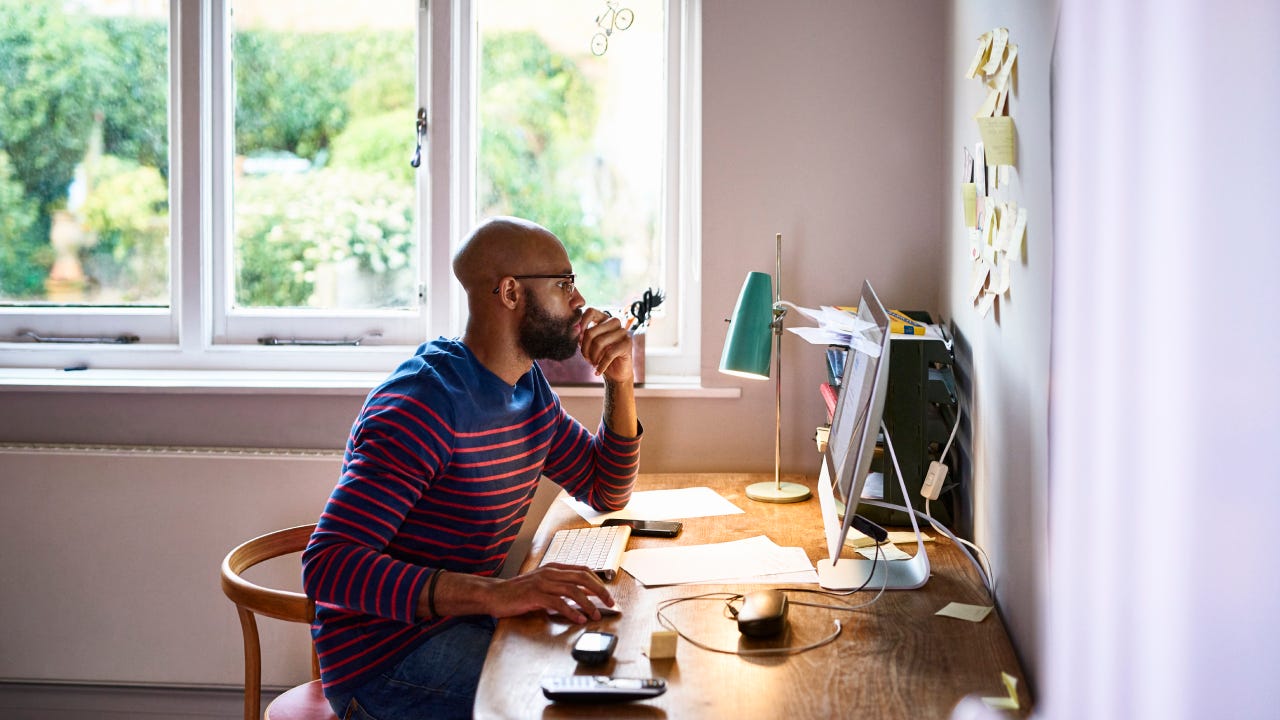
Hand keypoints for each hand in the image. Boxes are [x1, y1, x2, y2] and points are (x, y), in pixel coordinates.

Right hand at [487, 564, 612, 623]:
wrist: (495, 594)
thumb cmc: (519, 592)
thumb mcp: (543, 585)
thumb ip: (561, 587)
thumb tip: (584, 595)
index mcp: (554, 568)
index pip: (583, 570)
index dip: (599, 582)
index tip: (608, 595)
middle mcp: (550, 572)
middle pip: (583, 578)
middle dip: (600, 591)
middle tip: (610, 604)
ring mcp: (542, 583)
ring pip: (573, 590)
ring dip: (588, 604)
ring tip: (595, 615)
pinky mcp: (535, 595)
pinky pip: (558, 603)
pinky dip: (571, 611)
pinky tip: (578, 619)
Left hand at [578, 307, 633, 382]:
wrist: (616, 373)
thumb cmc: (600, 357)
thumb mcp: (588, 346)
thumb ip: (582, 337)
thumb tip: (575, 329)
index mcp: (604, 319)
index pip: (590, 312)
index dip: (582, 323)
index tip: (578, 339)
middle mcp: (615, 322)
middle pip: (591, 332)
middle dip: (585, 349)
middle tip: (586, 358)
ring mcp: (622, 332)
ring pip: (599, 342)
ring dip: (592, 357)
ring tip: (593, 364)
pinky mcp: (627, 344)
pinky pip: (609, 354)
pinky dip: (601, 365)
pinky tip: (598, 371)